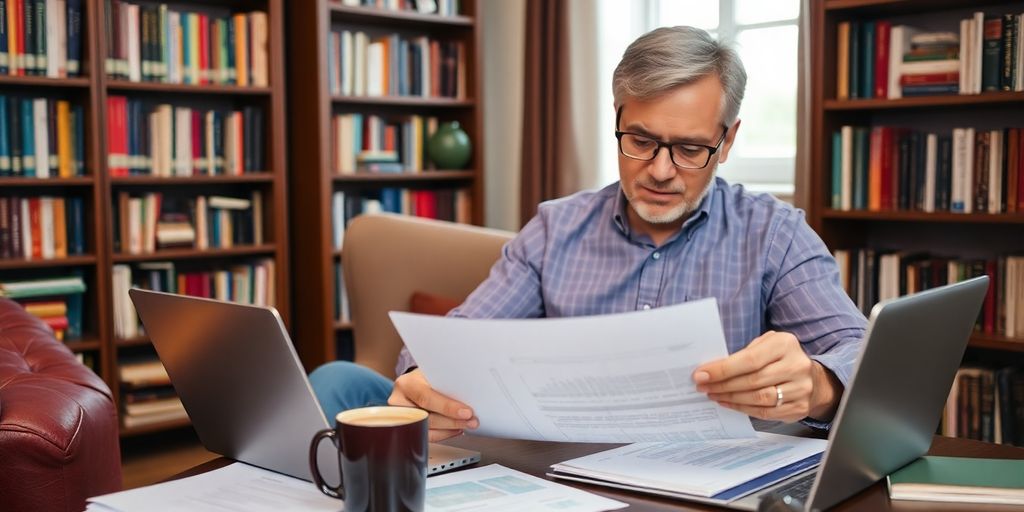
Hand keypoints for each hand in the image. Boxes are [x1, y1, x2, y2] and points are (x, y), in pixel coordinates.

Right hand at [388, 368, 478, 441]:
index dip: (447, 407)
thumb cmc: (427, 376)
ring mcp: (402, 418)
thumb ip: (446, 383)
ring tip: (466, 425)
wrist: (416, 382)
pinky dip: (444, 434)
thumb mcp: (434, 373)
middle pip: (427, 417)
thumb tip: (470, 396)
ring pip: (427, 429)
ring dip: (451, 429)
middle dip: (453, 421)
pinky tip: (456, 429)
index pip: (426, 398)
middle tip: (471, 421)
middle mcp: (399, 402)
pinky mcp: (408, 429)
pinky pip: (427, 437)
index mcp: (406, 384)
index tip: (466, 412)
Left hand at [692, 331, 840, 422]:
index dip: (723, 369)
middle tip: (703, 386)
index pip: (749, 359)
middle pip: (752, 380)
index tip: (701, 374)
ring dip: (730, 398)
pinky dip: (742, 409)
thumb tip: (711, 369)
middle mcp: (796, 366)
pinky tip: (728, 403)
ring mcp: (800, 389)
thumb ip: (744, 353)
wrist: (813, 379)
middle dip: (722, 384)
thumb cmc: (780, 358)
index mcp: (785, 345)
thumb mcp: (767, 344)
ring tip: (713, 394)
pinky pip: (764, 412)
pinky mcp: (799, 408)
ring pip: (758, 398)